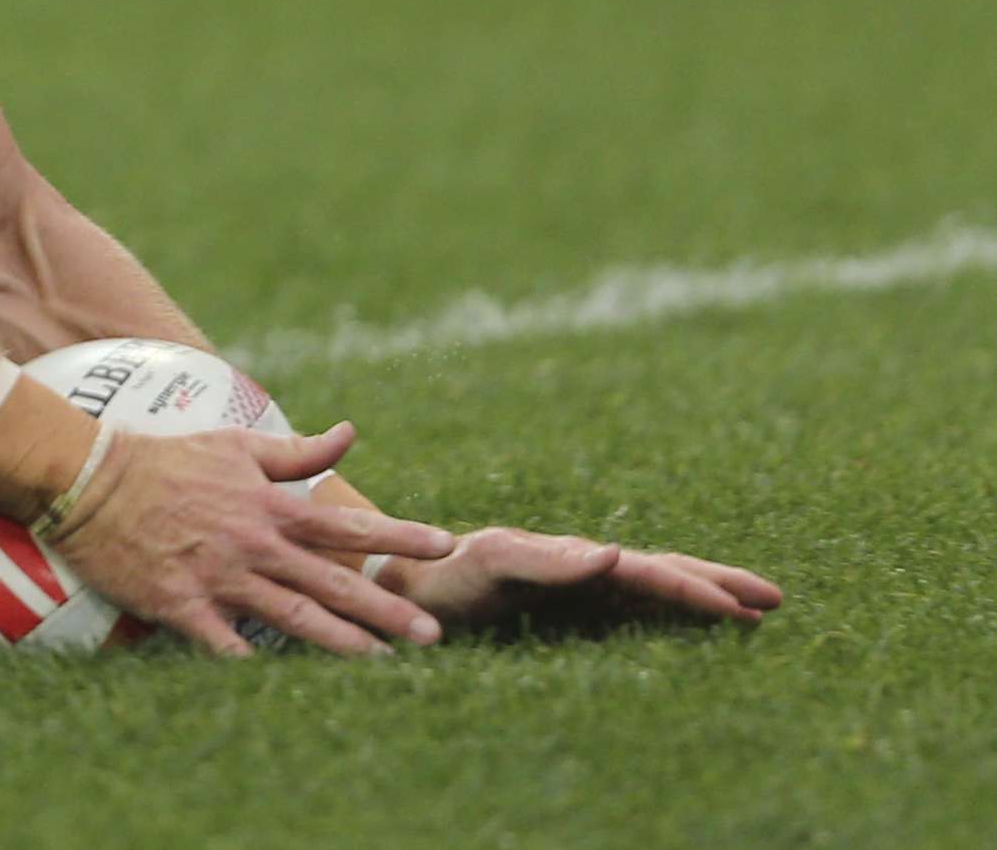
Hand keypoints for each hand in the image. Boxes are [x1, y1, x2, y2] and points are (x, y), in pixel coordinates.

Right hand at [49, 421, 460, 657]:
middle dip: (385, 609)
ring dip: (342, 642)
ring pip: (293, 617)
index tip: (447, 544)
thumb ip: (295, 451)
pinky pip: (227, 645)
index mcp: (268, 506)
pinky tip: (289, 691)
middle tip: (431, 635)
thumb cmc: (163, 457)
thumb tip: (350, 433)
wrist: (86, 478)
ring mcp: (219, 578)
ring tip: (383, 664)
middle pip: (332, 582)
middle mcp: (253, 545)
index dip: (400, 534)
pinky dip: (256, 666)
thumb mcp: (233, 444)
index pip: (347, 523)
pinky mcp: (183, 605)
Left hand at [382, 527, 783, 637]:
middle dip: (720, 585)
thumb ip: (546, 559)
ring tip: (753, 612)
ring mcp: (582, 593)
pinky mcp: (569, 614)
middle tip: (776, 599)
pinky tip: (696, 630)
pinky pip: (633, 615)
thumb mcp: (493, 561)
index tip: (749, 602)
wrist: (409, 582)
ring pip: (657, 594)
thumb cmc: (448, 573)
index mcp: (579, 558)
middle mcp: (588, 572)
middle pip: (667, 575)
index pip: (655, 572)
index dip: (702, 585)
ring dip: (704, 600)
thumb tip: (613, 554)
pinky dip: (671, 617)